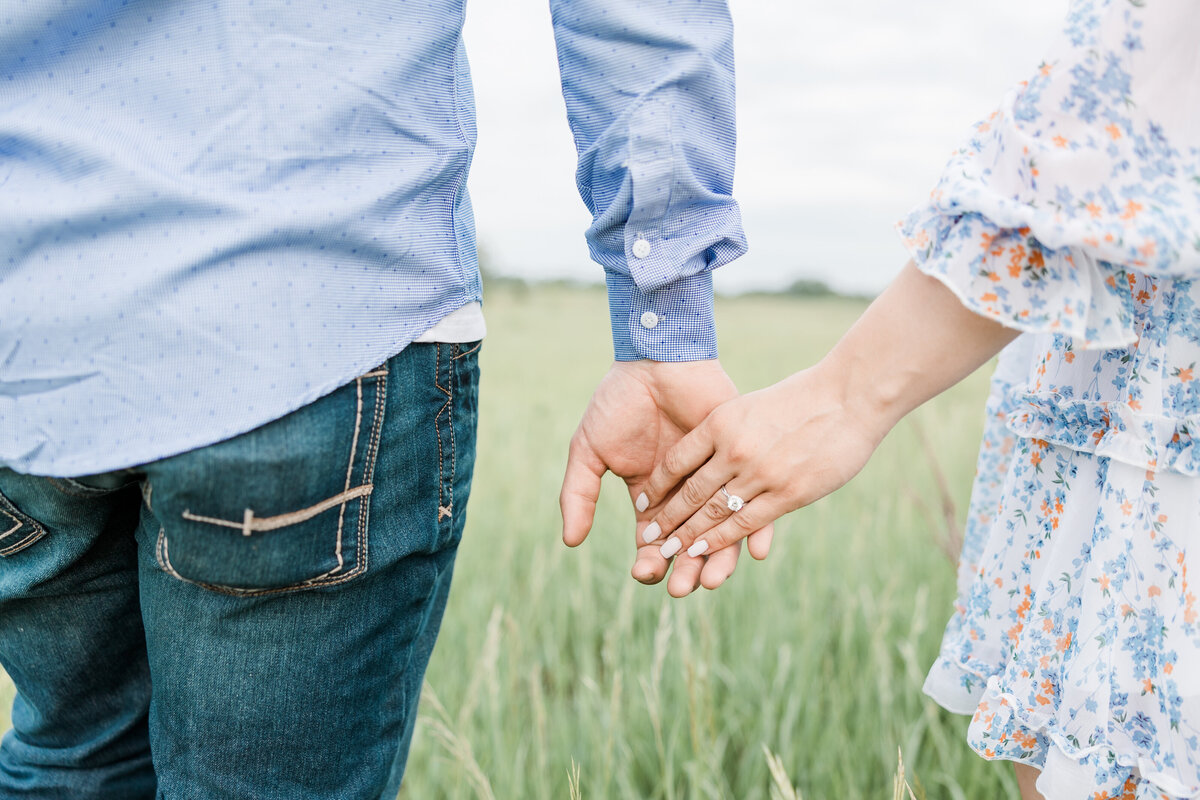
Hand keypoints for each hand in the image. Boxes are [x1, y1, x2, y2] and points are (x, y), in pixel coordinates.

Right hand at [559, 359, 773, 595]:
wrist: (657, 361)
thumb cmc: (620, 402)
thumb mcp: (589, 450)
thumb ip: (579, 495)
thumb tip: (570, 542)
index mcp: (651, 497)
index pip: (653, 542)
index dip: (650, 561)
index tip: (646, 571)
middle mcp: (686, 496)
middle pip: (690, 546)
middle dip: (685, 572)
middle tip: (682, 590)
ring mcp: (716, 482)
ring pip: (722, 533)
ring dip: (719, 561)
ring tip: (713, 580)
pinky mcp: (742, 465)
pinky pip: (755, 502)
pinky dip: (758, 529)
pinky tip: (756, 549)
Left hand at [636, 261, 1017, 560]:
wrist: (848, 395)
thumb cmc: (803, 397)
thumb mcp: (751, 407)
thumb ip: (728, 431)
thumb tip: (708, 454)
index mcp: (720, 422)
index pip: (677, 462)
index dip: (658, 486)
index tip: (642, 503)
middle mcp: (733, 448)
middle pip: (689, 493)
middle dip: (666, 520)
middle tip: (647, 540)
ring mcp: (759, 473)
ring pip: (712, 513)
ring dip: (686, 537)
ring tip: (666, 555)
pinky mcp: (786, 493)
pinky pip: (744, 523)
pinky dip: (720, 540)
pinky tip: (704, 552)